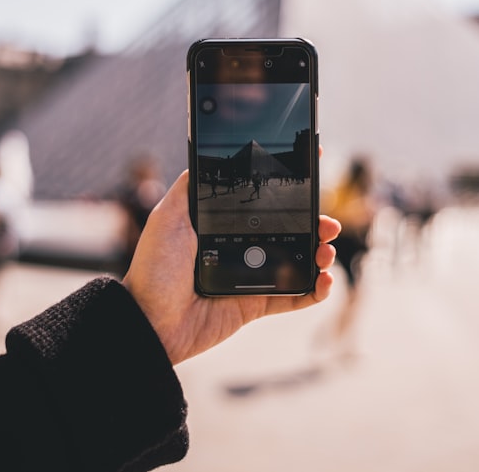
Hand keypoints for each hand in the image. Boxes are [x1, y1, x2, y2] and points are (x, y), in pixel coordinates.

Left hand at [122, 170, 340, 364]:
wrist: (150, 321)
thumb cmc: (155, 268)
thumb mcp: (167, 218)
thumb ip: (189, 188)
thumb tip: (207, 157)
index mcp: (224, 225)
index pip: (264, 203)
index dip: (291, 190)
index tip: (312, 172)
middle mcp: (241, 248)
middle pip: (290, 230)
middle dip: (315, 222)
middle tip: (328, 223)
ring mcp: (251, 277)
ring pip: (299, 261)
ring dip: (320, 253)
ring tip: (325, 250)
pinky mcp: (256, 306)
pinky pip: (294, 298)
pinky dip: (316, 290)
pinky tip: (324, 280)